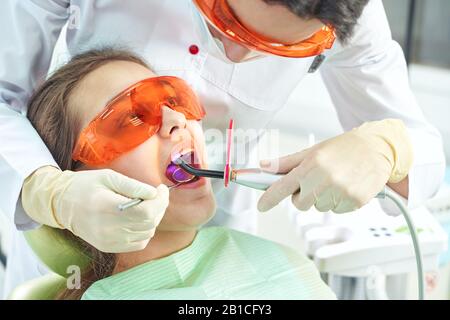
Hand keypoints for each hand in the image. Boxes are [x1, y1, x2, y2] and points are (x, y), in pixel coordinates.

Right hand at [22, 166, 168, 252]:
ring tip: (147, 205)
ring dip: (153, 218)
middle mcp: (108, 228)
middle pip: (149, 222)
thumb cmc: (85, 185)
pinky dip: (145, 231)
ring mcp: (108, 240)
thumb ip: (133, 186)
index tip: (161, 189)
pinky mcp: (108, 247)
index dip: (160, 201)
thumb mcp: (108, 177)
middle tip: (158, 195)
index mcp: (107, 207)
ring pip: (147, 233)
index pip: (145, 211)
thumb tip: (154, 193)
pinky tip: (139, 219)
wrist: (61, 204)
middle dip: (160, 207)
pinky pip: (138, 243)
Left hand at [257, 119, 412, 212]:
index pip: (283, 187)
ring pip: (319, 207)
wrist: (377, 148)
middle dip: (302, 195)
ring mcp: (341, 192)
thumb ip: (286, 163)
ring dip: (322, 198)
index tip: (261, 206)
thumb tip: (263, 166)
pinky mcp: (355, 202)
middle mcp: (325, 180)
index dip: (269, 198)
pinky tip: (345, 186)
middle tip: (314, 180)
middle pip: (300, 204)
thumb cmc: (343, 148)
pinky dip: (337, 201)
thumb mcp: (312, 151)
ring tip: (334, 180)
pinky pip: (336, 210)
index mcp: (311, 165)